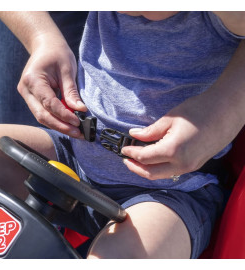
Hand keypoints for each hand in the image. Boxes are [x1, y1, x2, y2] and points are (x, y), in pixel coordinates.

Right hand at [17, 35, 86, 137]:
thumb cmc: (57, 53)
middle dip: (61, 126)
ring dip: (59, 126)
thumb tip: (80, 110)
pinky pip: (43, 112)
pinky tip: (68, 124)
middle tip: (78, 133)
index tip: (78, 122)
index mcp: (33, 80)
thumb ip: (72, 92)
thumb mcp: (68, 70)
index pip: (49, 103)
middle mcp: (26, 89)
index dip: (64, 115)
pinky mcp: (32, 98)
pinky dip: (56, 120)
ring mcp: (27, 95)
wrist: (45, 45)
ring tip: (75, 132)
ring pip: (42, 117)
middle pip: (42, 115)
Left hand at [121, 91, 241, 179]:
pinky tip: (154, 160)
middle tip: (126, 160)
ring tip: (137, 161)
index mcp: (173, 150)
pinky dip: (159, 169)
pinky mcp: (196, 165)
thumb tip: (134, 135)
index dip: (131, 154)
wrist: (225, 111)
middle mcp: (182, 164)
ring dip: (147, 170)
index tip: (124, 149)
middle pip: (151, 173)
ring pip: (162, 175)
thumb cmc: (199, 111)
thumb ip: (150, 131)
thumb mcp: (169, 119)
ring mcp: (190, 167)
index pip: (144, 157)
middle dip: (136, 168)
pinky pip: (172, 172)